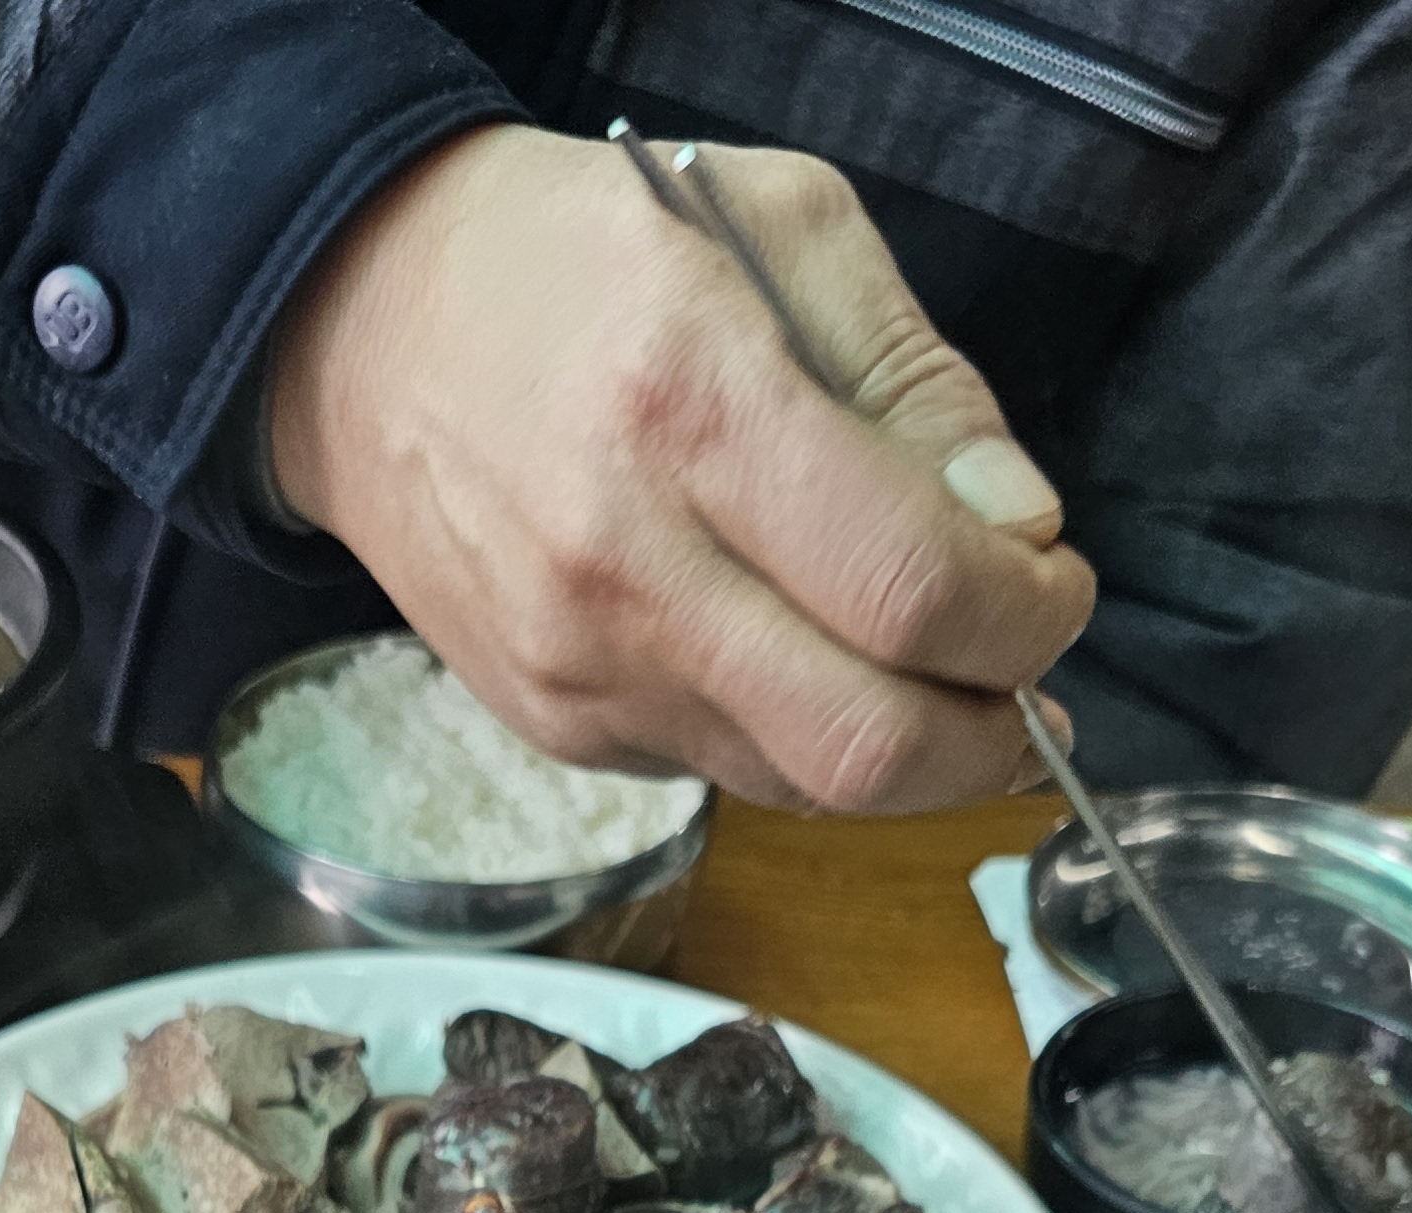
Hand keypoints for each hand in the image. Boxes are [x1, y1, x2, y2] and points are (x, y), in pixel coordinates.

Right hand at [269, 127, 1092, 813]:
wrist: (359, 329)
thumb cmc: (577, 259)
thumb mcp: (780, 228)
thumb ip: (918, 383)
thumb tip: (1015, 529)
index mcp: (695, 408)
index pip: (910, 588)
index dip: (1026, 616)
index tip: (1053, 585)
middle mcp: (630, 565)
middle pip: (866, 746)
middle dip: (991, 734)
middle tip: (1024, 677)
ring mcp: (585, 669)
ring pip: (805, 785)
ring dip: (909, 754)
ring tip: (936, 673)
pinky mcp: (560, 728)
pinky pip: (729, 772)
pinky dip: (803, 739)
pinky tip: (810, 661)